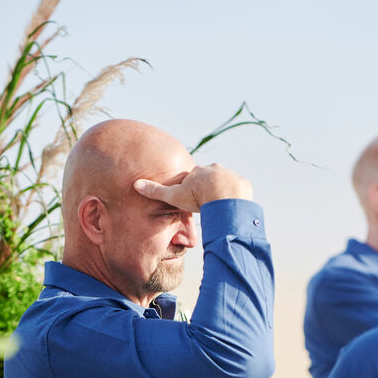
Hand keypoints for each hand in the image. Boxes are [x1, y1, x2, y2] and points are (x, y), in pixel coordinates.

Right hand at [134, 163, 252, 211]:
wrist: (223, 197)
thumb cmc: (197, 197)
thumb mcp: (174, 195)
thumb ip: (156, 192)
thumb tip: (136, 185)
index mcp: (198, 172)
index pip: (193, 178)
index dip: (193, 187)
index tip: (193, 196)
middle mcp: (214, 170)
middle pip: (210, 177)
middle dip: (209, 187)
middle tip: (207, 201)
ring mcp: (230, 176)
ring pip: (226, 183)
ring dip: (223, 192)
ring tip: (221, 206)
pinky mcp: (242, 184)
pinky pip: (239, 190)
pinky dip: (237, 197)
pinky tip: (234, 207)